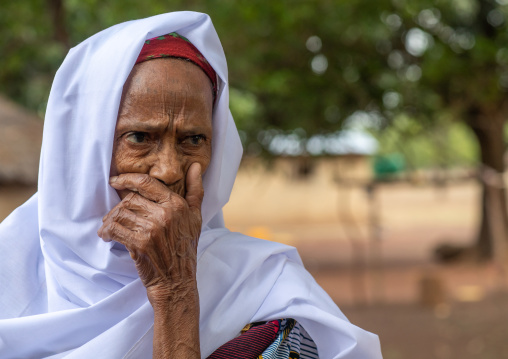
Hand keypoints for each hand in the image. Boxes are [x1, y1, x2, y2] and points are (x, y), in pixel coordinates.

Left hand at [98, 163, 203, 303]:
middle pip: (131, 199)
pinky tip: (107, 236)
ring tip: (109, 227)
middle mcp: (165, 214)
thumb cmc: (184, 249)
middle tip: (114, 216)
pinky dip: (106, 232)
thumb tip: (195, 166)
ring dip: (110, 220)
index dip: (127, 179)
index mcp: (177, 205)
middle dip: (119, 207)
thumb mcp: (195, 218)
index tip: (115, 181)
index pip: (147, 183)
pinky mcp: (140, 243)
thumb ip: (195, 190)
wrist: (177, 281)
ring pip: (121, 213)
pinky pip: (115, 229)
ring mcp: (152, 229)